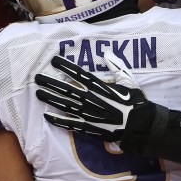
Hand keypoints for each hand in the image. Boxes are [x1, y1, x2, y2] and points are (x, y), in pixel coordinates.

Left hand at [35, 55, 180, 162]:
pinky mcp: (91, 127)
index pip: (80, 75)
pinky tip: (48, 117)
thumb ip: (117, 67)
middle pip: (68, 89)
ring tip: (39, 94)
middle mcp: (93, 100)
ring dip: (52, 99)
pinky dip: (60, 120)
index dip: (66, 67)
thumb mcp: (130, 80)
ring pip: (67, 105)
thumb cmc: (137, 103)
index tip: (54, 61)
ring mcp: (91, 114)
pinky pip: (73, 124)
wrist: (142, 126)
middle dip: (52, 83)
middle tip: (37, 78)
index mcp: (102, 87)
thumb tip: (107, 53)